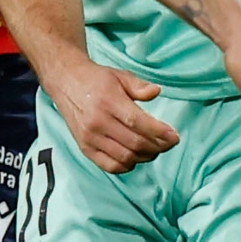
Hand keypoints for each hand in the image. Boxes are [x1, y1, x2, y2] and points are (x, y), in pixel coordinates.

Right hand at [45, 57, 178, 173]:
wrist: (66, 82)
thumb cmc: (96, 79)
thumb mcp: (120, 75)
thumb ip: (139, 85)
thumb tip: (157, 92)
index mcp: (108, 101)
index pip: (138, 123)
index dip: (160, 132)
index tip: (174, 136)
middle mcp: (98, 122)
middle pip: (135, 143)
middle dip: (158, 146)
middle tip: (169, 143)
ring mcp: (90, 138)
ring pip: (125, 157)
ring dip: (145, 157)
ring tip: (154, 149)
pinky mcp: (85, 148)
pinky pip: (110, 166)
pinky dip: (127, 166)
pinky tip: (135, 157)